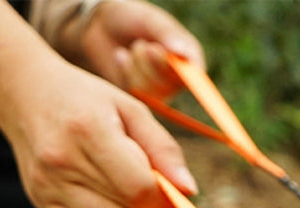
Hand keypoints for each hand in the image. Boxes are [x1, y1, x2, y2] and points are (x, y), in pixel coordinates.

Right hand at [1, 55, 196, 207]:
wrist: (28, 95)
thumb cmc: (91, 104)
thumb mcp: (133, 112)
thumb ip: (165, 152)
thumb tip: (188, 192)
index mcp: (89, 130)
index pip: (139, 189)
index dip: (165, 200)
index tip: (171, 192)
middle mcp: (62, 160)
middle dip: (145, 206)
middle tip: (138, 181)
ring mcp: (47, 184)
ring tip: (117, 188)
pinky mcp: (41, 202)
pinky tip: (104, 201)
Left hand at [78, 0, 204, 98]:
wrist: (103, 25)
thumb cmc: (132, 18)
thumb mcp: (150, 20)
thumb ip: (166, 33)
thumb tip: (182, 52)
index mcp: (189, 60)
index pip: (197, 78)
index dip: (186, 76)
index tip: (172, 66)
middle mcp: (179, 79)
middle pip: (170, 84)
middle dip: (152, 61)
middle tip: (143, 44)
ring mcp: (161, 91)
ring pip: (151, 88)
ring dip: (136, 65)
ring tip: (132, 49)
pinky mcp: (142, 97)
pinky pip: (136, 91)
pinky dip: (126, 70)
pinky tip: (122, 57)